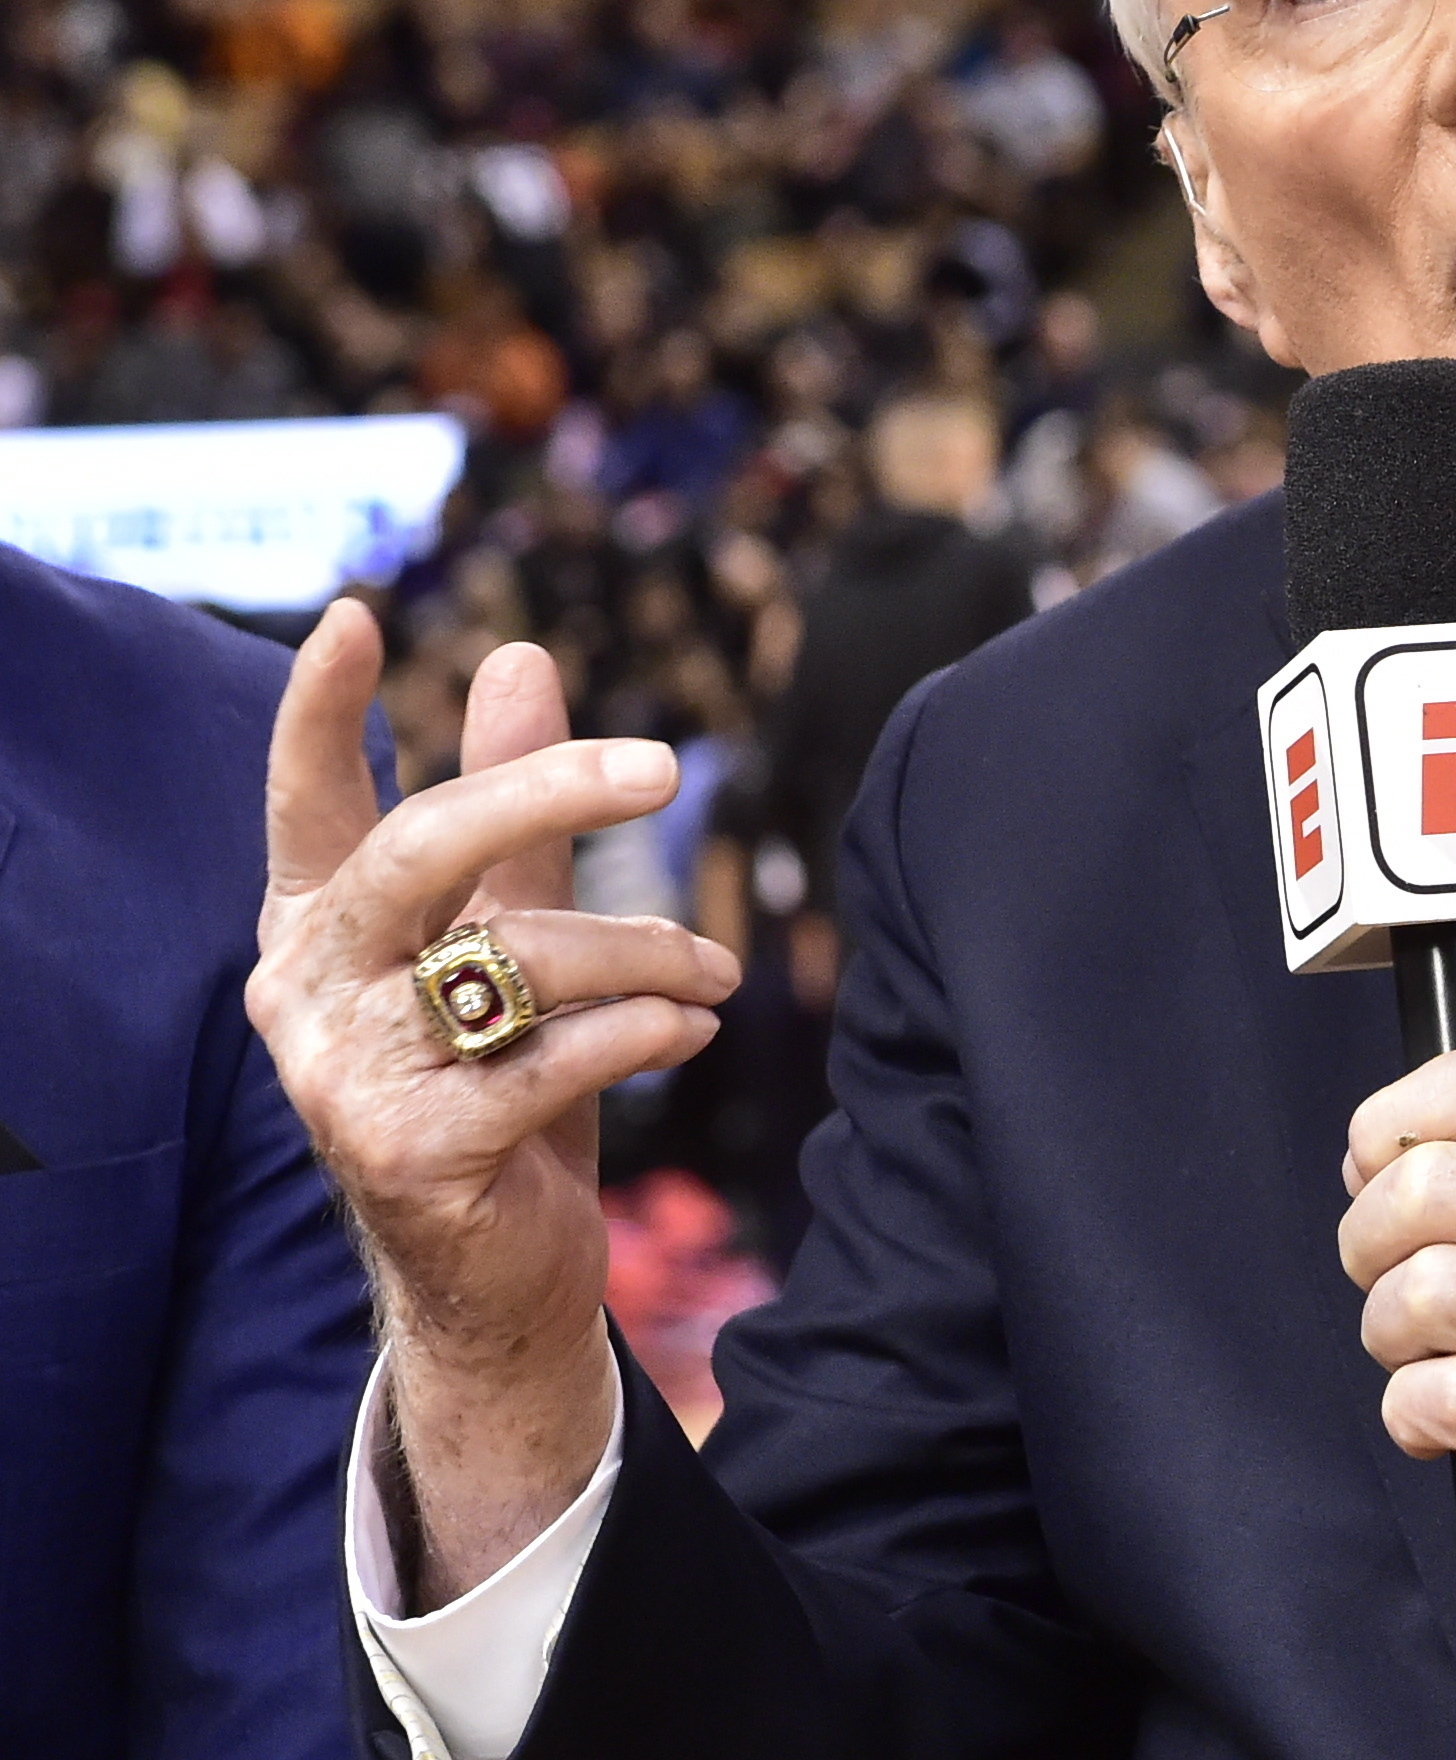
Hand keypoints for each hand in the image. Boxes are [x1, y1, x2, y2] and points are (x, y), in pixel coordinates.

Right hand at [246, 600, 740, 1604]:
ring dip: (648, 952)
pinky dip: (645, 1032)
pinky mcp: (410, 1154)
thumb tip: (517, 655)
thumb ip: (512, 809)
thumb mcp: (507, 933)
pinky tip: (691, 1032)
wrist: (500, 1275)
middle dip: (547, 792)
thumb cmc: (506, 1083)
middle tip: (663, 768)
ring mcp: (345, 1079)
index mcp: (320, 929)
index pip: (307, 804)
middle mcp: (309, 996)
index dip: (321, 713)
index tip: (359, 617)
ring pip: (517, 958)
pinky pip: (554, 1056)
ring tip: (713, 971)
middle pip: (420, 850)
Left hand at [1340, 1047, 1455, 1656]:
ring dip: (1390, 1330)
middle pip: (1433, 1184)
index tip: (1373, 1154)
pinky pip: (1451, 1398)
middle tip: (1378, 1265)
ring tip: (1414, 1351)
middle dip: (1371, 1233)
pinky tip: (1434, 1417)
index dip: (1396, 1117)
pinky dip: (1414, 1411)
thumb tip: (1432, 1146)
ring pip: (1427, 1292)